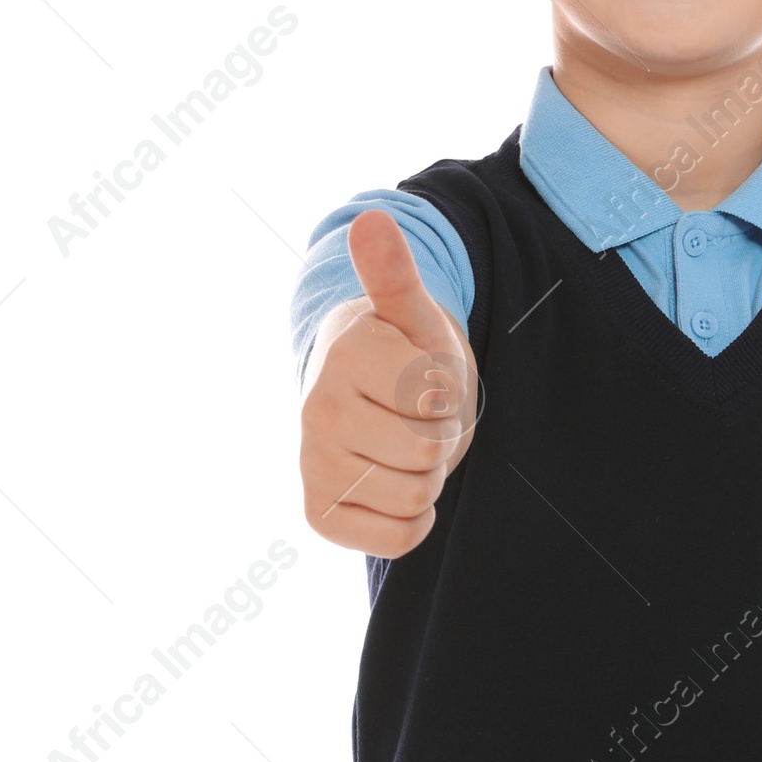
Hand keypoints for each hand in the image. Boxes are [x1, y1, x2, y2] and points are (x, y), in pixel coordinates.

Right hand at [300, 210, 477, 556]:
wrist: (368, 400)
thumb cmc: (403, 356)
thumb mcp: (414, 315)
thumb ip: (395, 274)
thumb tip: (372, 221)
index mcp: (346, 356)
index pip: (439, 401)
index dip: (449, 394)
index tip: (424, 380)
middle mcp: (317, 411)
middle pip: (430, 454)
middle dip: (441, 439)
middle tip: (418, 419)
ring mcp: (312, 465)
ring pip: (416, 497)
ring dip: (429, 479)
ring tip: (405, 448)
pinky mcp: (319, 514)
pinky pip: (397, 540)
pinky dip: (412, 521)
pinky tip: (393, 488)